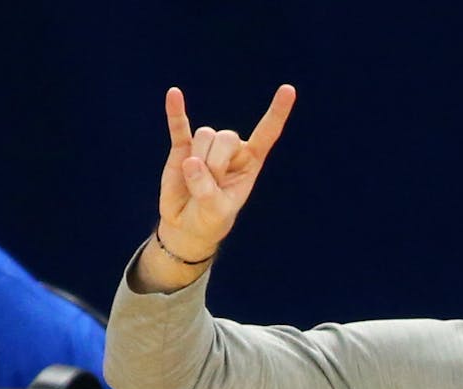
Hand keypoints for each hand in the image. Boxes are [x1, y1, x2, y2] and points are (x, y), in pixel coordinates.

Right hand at [156, 83, 296, 261]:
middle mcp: (231, 150)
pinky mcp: (181, 148)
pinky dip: (176, 112)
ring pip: (204, 135)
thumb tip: (191, 162)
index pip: (267, 134)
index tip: (288, 90)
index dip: (277, 113)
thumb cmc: (210, 219)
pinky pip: (179, 126)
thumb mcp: (216, 212)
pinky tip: (174, 94)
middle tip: (209, 185)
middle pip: (226, 136)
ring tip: (195, 181)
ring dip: (198, 160)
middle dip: (216, 162)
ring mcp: (205, 147)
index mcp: (250, 163)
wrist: (186, 225)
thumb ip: (207, 190)